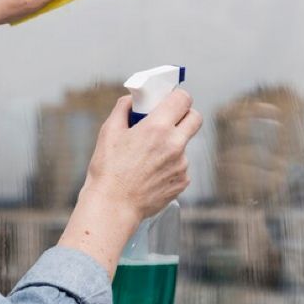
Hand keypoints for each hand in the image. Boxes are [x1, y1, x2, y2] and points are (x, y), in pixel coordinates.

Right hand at [84, 91, 202, 219]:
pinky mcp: (182, 182)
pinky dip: (169, 165)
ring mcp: (181, 165)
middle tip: (168, 120)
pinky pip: (181, 166)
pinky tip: (151, 173)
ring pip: (185, 144)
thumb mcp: (109, 132)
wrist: (113, 206)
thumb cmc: (108, 170)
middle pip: (195, 118)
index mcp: (157, 127)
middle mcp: (175, 144)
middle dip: (184, 115)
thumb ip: (123, 109)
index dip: (177, 97)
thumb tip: (132, 100)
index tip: (169, 101)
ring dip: (172, 144)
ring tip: (148, 157)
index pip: (183, 99)